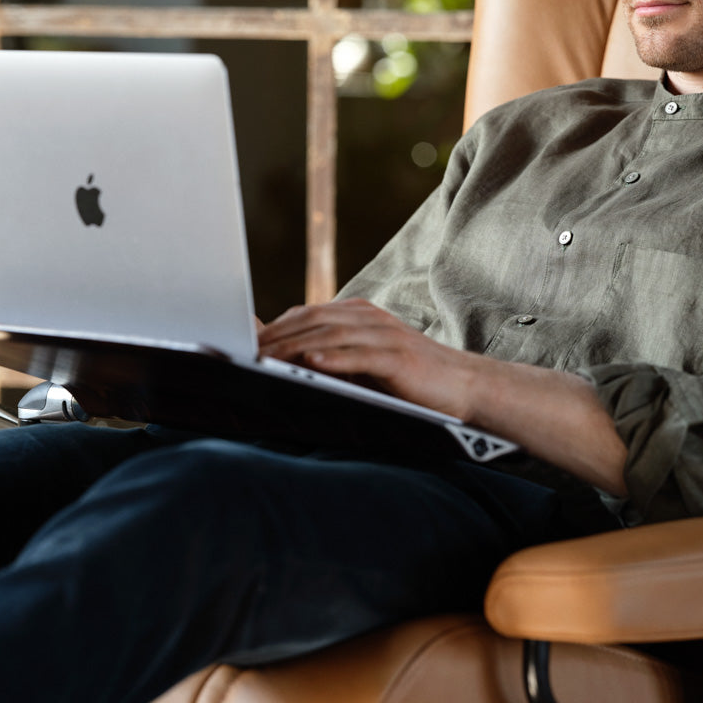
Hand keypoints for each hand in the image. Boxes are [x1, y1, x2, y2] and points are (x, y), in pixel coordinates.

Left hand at [258, 299, 476, 419]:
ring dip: (294, 347)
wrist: (463, 386)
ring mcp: (384, 334)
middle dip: (274, 337)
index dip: (271, 328)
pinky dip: (336, 358)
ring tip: (264, 358)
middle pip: (311, 321)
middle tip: (240, 351)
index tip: (238, 343)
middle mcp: (367, 318)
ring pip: (331, 335)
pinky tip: (313, 364)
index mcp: (357, 315)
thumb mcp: (361, 364)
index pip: (304, 315)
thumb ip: (326, 356)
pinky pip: (362, 355)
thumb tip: (279, 358)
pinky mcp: (400, 357)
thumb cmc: (408, 381)